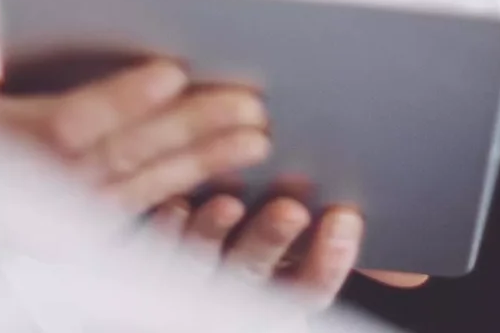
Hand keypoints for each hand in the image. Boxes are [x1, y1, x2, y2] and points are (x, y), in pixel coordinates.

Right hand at [0, 0, 269, 213]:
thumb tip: (3, 24)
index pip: (66, 125)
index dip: (120, 100)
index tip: (172, 72)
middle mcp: (24, 190)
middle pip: (120, 158)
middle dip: (189, 130)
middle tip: (249, 103)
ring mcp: (50, 219)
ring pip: (139, 188)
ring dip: (201, 163)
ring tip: (258, 136)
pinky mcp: (72, 233)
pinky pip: (138, 208)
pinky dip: (186, 188)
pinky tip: (230, 166)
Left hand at [149, 194, 365, 303]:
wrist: (180, 271)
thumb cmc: (256, 238)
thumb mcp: (303, 234)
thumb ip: (327, 228)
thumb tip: (352, 201)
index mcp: (278, 293)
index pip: (309, 287)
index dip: (329, 259)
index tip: (344, 219)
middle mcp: (233, 297)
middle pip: (254, 273)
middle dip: (272, 239)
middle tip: (290, 209)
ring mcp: (188, 288)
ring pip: (203, 266)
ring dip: (215, 234)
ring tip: (226, 204)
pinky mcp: (148, 273)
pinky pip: (155, 258)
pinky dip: (167, 233)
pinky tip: (176, 205)